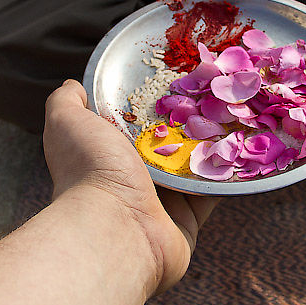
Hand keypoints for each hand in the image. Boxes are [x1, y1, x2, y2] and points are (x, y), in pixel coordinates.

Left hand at [43, 80, 217, 293]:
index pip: (135, 122)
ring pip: (194, 166)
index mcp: (109, 154)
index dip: (154, 101)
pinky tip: (239, 148)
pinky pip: (212, 193)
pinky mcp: (187, 221)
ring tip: (231, 115)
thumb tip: (74, 86)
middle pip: (168, 143)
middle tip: (211, 95)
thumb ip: (65, 101)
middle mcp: (134, 178)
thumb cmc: (89, 170)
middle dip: (189, 121)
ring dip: (212, 145)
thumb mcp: (67, 121)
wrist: (115, 226)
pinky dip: (226, 175)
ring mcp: (162, 202)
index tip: (177, 78)